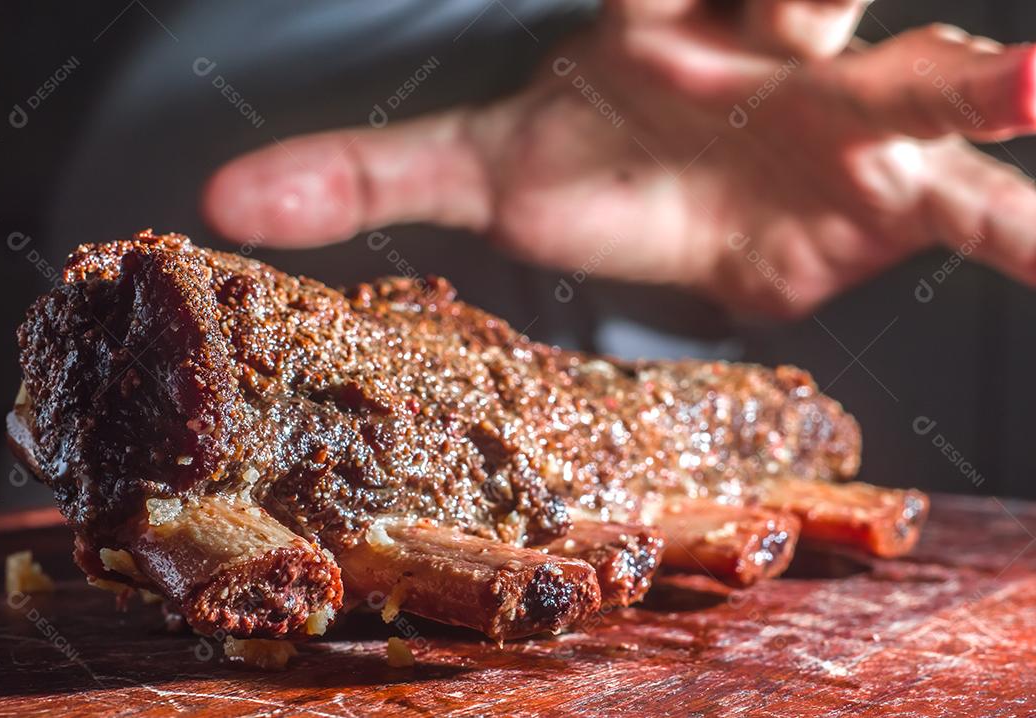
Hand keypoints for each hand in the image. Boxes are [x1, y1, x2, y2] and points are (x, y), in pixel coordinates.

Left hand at [203, 0, 1035, 316]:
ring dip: (969, 80)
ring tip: (1030, 87)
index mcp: (663, 18)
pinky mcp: (887, 197)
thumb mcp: (480, 167)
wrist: (673, 206)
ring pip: (915, 81)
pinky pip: (975, 214)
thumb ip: (365, 174)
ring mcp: (838, 118)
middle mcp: (763, 49)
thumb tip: (225, 202)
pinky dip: (1026, 235)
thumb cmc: (592, 163)